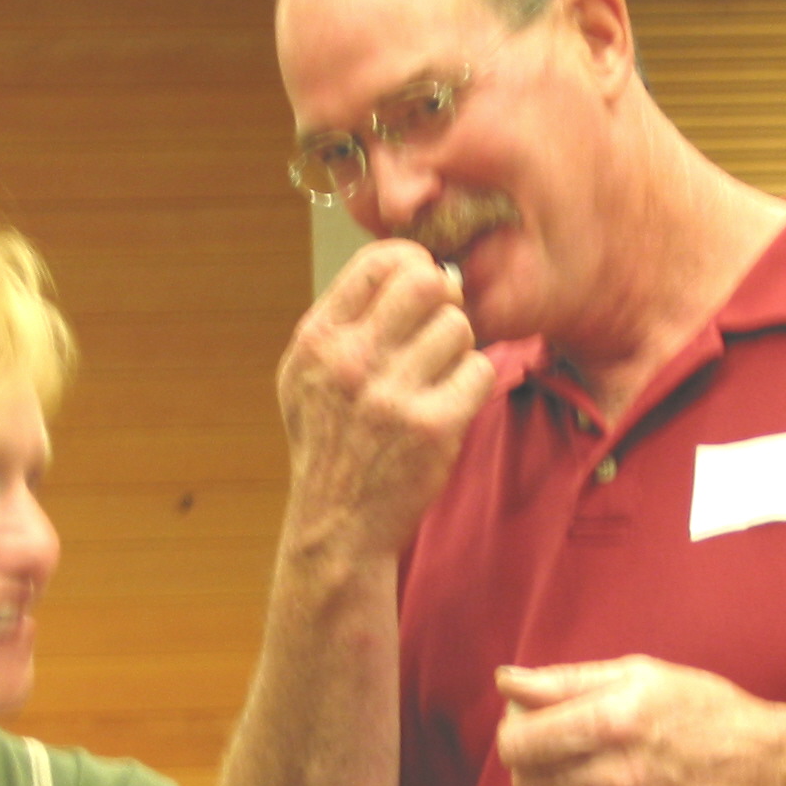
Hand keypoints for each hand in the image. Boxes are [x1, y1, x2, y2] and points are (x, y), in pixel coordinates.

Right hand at [276, 239, 497, 564]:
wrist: (337, 524)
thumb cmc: (329, 442)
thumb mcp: (307, 375)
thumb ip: (344, 320)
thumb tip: (406, 266)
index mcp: (318, 339)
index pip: (378, 261)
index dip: (412, 264)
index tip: (421, 288)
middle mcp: (351, 362)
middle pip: (428, 282)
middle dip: (443, 300)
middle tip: (439, 328)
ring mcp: (392, 395)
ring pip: (458, 327)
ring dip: (458, 348)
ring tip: (437, 377)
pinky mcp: (433, 428)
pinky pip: (479, 371)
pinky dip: (472, 384)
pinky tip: (450, 403)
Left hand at [496, 656, 785, 785]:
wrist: (775, 775)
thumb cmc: (708, 715)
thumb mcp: (642, 677)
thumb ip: (566, 681)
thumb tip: (505, 682)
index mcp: (614, 722)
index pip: (518, 743)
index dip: (515, 734)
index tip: (531, 730)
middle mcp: (618, 778)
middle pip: (526, 782)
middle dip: (536, 764)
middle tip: (567, 753)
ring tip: (589, 784)